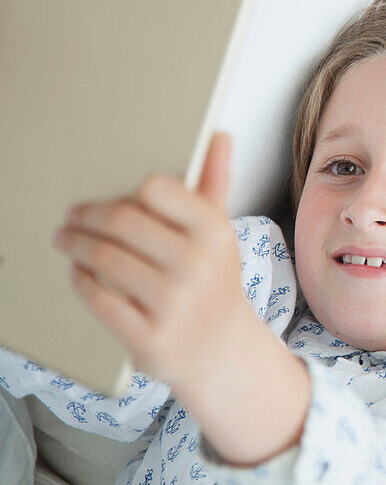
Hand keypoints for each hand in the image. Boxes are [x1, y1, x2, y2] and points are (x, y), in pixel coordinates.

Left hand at [54, 133, 252, 388]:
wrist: (223, 349)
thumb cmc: (213, 280)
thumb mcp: (219, 233)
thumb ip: (214, 183)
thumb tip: (218, 136)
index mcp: (216, 233)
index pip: (159, 189)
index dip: (131, 193)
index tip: (114, 197)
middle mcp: (198, 267)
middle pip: (123, 222)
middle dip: (87, 217)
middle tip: (71, 217)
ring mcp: (174, 305)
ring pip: (105, 260)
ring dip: (75, 246)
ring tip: (65, 240)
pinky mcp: (151, 338)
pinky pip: (99, 299)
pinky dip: (81, 281)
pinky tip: (79, 273)